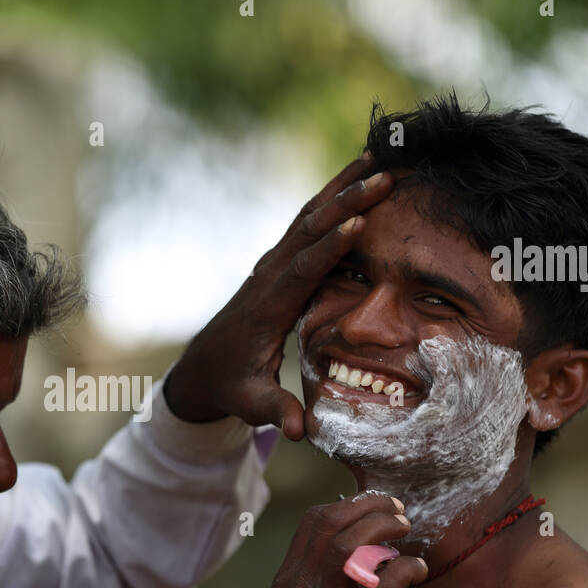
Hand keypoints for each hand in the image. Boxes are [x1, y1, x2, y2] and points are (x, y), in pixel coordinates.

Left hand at [162, 154, 393, 439]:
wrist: (203, 366)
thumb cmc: (231, 385)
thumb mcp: (251, 403)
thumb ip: (275, 412)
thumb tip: (302, 431)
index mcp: (268, 308)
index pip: (301, 272)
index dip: (328, 247)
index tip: (357, 221)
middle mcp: (269, 277)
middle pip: (309, 231)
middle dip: (346, 200)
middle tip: (384, 174)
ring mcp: (272, 265)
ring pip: (308, 217)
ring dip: (341, 186)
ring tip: (377, 156)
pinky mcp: (279, 261)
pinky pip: (307, 222)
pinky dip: (332, 194)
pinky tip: (357, 173)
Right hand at [234, 494, 428, 587]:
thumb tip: (362, 562)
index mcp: (287, 583)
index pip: (312, 522)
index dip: (349, 506)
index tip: (376, 509)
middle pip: (329, 522)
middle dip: (370, 507)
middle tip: (398, 513)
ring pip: (349, 544)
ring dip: (384, 528)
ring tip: (407, 532)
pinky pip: (380, 585)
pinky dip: (404, 569)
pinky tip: (418, 572)